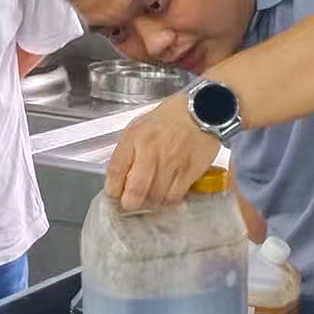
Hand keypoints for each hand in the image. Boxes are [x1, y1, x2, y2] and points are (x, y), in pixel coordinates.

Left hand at [105, 93, 221, 210]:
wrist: (201, 110)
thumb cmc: (169, 118)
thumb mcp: (139, 126)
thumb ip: (127, 150)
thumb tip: (119, 175)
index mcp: (134, 137)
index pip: (115, 171)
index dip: (112, 189)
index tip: (114, 194)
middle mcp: (150, 151)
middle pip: (134, 191)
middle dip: (129, 202)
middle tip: (130, 202)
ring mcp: (171, 163)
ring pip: (155, 198)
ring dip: (150, 202)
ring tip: (150, 196)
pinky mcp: (189, 172)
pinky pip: (174, 196)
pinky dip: (168, 199)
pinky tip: (167, 192)